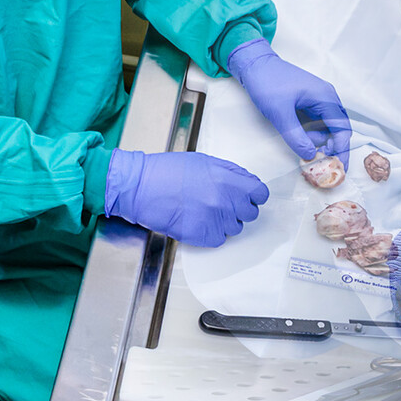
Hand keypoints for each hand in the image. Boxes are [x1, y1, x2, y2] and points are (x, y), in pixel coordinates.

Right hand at [104, 150, 266, 246]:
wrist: (141, 187)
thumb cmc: (166, 171)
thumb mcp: (204, 161)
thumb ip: (230, 172)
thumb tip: (247, 182)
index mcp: (227, 180)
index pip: (260, 194)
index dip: (254, 195)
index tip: (249, 196)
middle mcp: (224, 202)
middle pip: (250, 213)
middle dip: (239, 208)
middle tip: (222, 202)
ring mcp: (213, 220)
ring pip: (235, 228)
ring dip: (225, 221)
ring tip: (205, 210)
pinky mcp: (201, 236)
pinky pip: (219, 239)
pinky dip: (211, 233)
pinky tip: (198, 220)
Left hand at [225, 38, 350, 161]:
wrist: (254, 65)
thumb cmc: (267, 82)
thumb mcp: (280, 113)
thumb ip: (295, 136)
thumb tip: (310, 155)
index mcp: (325, 97)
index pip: (342, 128)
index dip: (342, 149)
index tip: (338, 167)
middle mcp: (326, 97)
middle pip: (339, 128)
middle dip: (333, 148)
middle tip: (323, 165)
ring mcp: (319, 99)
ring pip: (328, 126)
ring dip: (321, 141)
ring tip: (308, 154)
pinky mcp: (309, 102)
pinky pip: (318, 122)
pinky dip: (314, 134)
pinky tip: (303, 142)